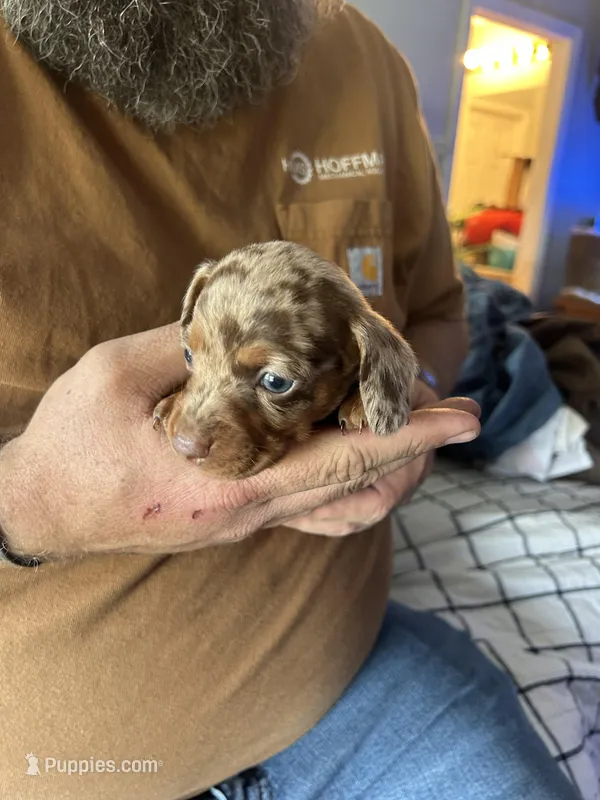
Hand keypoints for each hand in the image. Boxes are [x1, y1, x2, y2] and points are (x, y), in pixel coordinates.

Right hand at [0, 326, 479, 558]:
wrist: (41, 512)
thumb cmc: (73, 449)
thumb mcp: (112, 377)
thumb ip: (179, 346)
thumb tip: (230, 320)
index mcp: (229, 485)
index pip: (341, 464)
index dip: (408, 439)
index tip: (462, 417)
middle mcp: (250, 514)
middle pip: (359, 494)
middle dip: (414, 454)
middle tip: (445, 409)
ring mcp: (246, 523)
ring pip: (343, 512)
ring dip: (387, 473)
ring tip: (413, 431)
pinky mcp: (236, 519)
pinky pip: (312, 512)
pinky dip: (349, 483)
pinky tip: (351, 451)